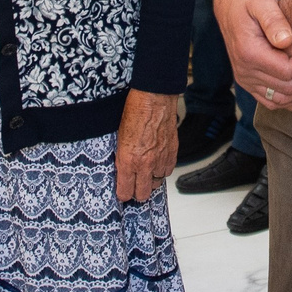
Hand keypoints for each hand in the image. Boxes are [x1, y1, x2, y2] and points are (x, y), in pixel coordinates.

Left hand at [114, 88, 176, 202]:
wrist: (154, 98)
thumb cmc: (134, 112)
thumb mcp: (119, 138)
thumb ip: (122, 158)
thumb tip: (122, 170)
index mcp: (128, 160)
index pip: (125, 191)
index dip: (123, 194)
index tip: (122, 192)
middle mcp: (145, 164)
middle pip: (143, 194)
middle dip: (137, 193)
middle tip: (134, 187)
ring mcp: (160, 159)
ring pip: (157, 184)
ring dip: (151, 180)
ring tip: (146, 172)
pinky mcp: (172, 152)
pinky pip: (168, 171)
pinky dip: (162, 170)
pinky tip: (157, 163)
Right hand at [217, 0, 291, 111]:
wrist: (231, 5)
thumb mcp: (261, 0)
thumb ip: (274, 19)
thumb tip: (287, 41)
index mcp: (248, 53)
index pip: (287, 71)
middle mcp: (245, 72)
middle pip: (288, 87)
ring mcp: (246, 81)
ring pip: (282, 100)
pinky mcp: (249, 84)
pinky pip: (273, 103)